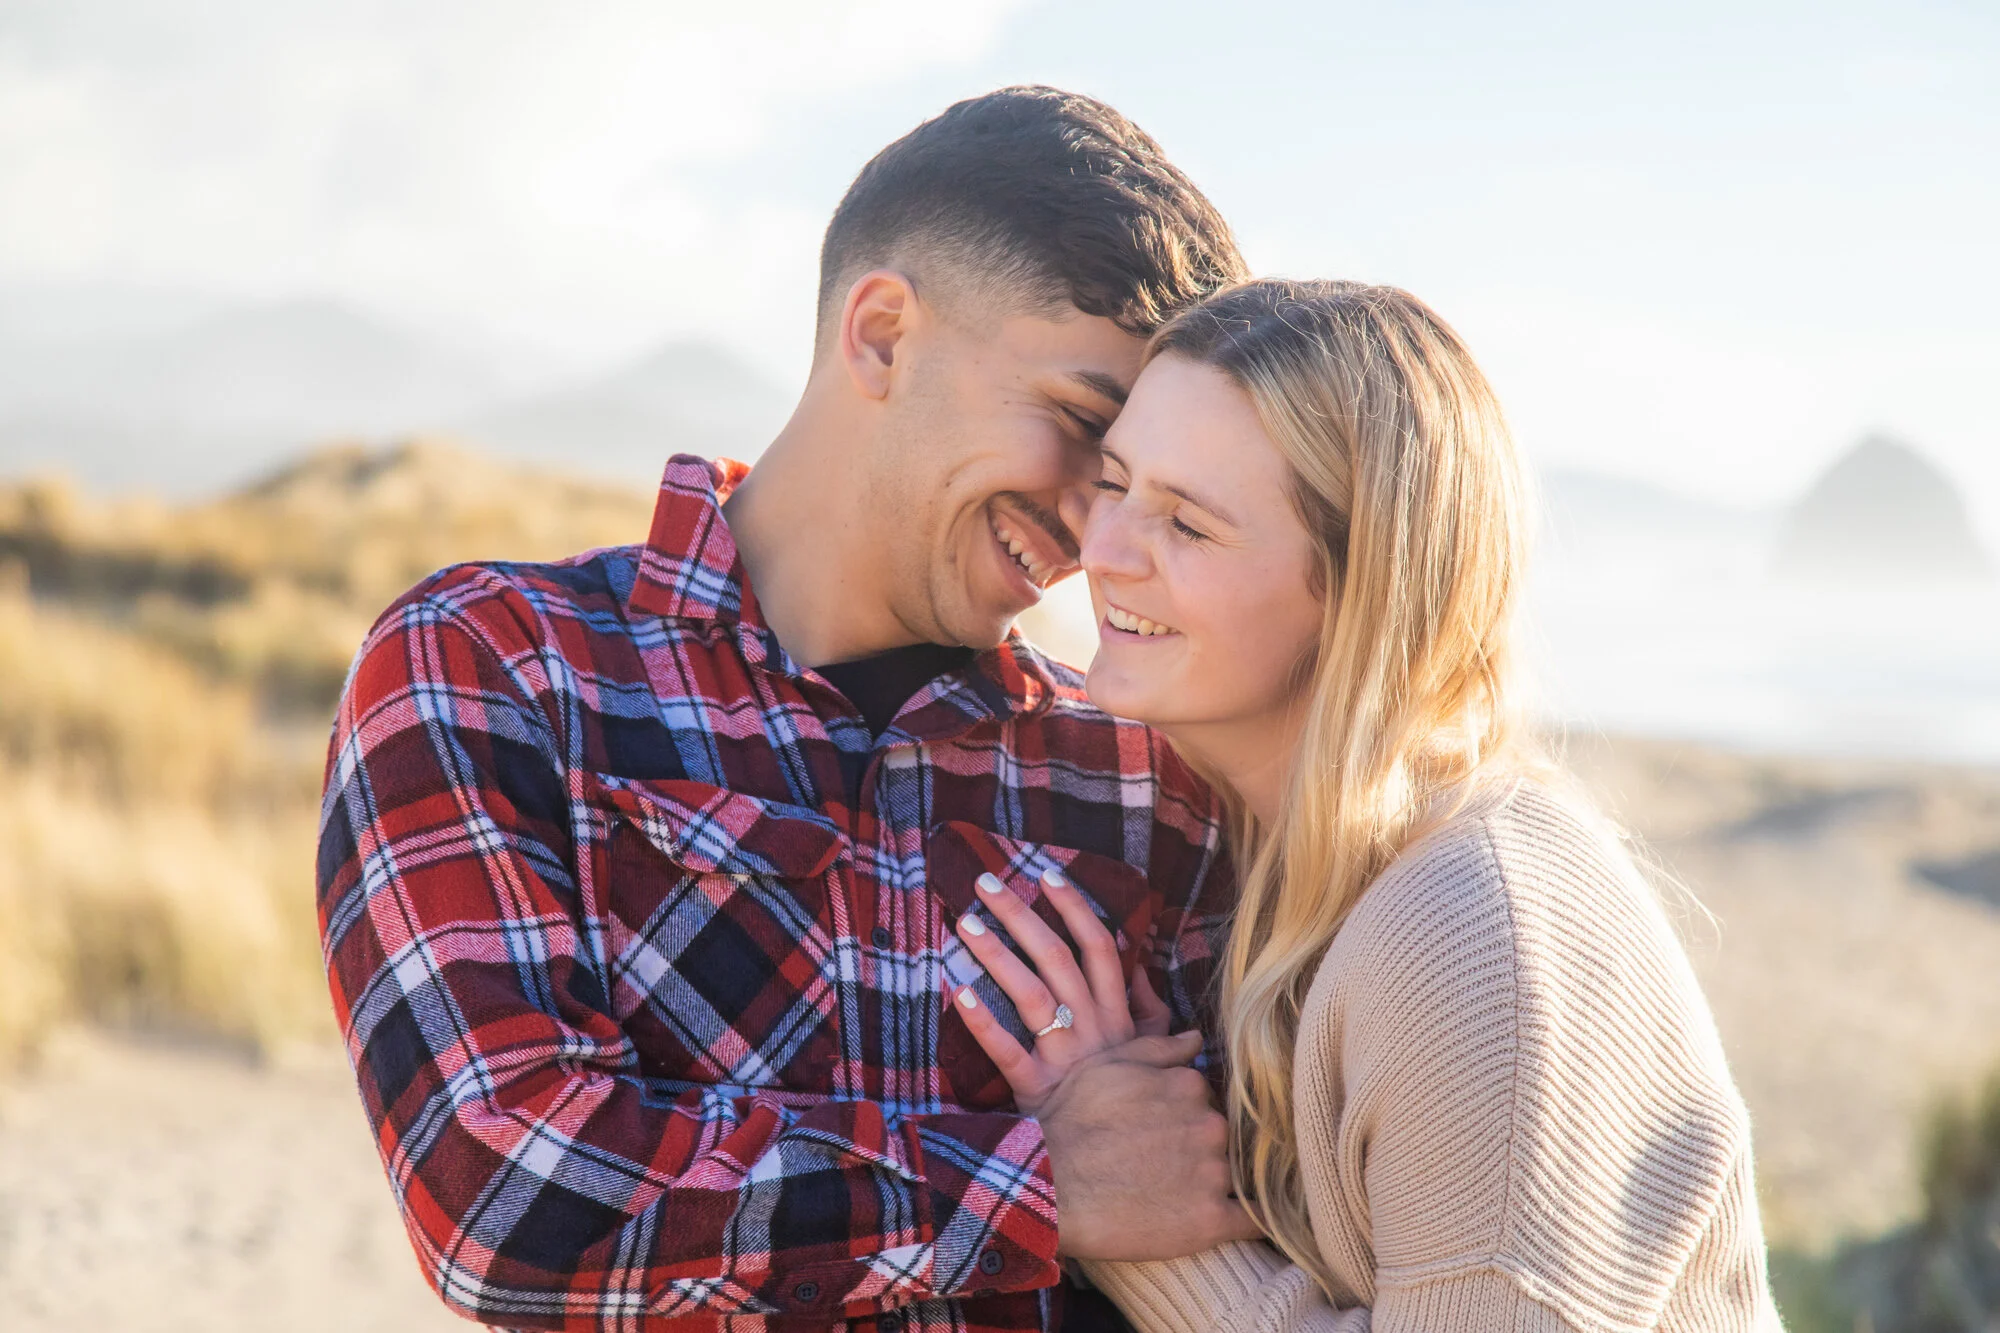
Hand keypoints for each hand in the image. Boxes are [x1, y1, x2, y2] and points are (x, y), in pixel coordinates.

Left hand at [951, 867, 1171, 1112]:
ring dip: (996, 955)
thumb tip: (1140, 968)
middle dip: (1020, 915)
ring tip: (964, 923)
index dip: (1073, 907)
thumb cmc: (1135, 1101)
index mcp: (1115, 1014)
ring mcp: (1062, 1056)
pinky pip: (1007, 1051)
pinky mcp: (1037, 1088)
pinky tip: (958, 991)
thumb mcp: (1157, 1052)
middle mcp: (1088, 1026)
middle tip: (985, 883)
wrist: (1128, 1163)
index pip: (1097, 947)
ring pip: (1029, 993)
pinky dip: (982, 1021)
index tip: (1047, 874)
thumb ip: (1151, 1009)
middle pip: (1054, 957)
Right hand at [1036, 1033, 1264, 1259]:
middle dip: (1198, 1146)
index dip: (1182, 1114)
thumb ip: (1159, 1048)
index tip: (1159, 1130)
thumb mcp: (1107, 1067)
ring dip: (1213, 1181)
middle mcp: (1209, 1124)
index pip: (1204, 1099)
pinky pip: (1249, 1220)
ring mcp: (1213, 1173)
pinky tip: (1240, 1219)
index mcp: (1189, 1085)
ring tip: (1175, 1194)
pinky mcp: (1210, 1220)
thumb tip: (1197, 1037)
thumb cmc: (1070, 1122)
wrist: (1049, 1185)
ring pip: (1231, 1173)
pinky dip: (1249, 1219)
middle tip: (1161, 1162)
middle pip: (1219, 1135)